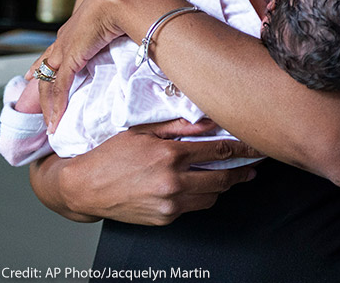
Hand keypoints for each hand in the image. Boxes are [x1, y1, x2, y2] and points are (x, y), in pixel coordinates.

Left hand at [31, 0, 175, 131]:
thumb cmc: (132, 1)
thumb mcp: (123, 18)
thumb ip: (126, 30)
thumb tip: (147, 38)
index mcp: (78, 25)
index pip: (56, 49)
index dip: (48, 64)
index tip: (38, 75)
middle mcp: (66, 36)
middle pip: (47, 67)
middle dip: (43, 89)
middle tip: (44, 107)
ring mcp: (65, 47)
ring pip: (48, 81)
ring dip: (49, 104)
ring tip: (51, 123)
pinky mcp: (71, 57)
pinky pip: (60, 86)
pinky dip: (57, 105)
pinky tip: (56, 119)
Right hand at [58, 118, 260, 225]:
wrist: (82, 187)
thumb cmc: (110, 154)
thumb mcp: (144, 131)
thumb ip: (180, 127)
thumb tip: (210, 121)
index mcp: (171, 155)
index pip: (220, 151)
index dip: (243, 148)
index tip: (256, 146)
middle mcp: (173, 182)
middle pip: (223, 178)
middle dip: (243, 171)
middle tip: (254, 166)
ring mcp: (169, 204)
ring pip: (211, 197)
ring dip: (223, 186)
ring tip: (230, 176)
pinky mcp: (164, 219)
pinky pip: (193, 208)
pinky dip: (200, 197)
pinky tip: (199, 187)